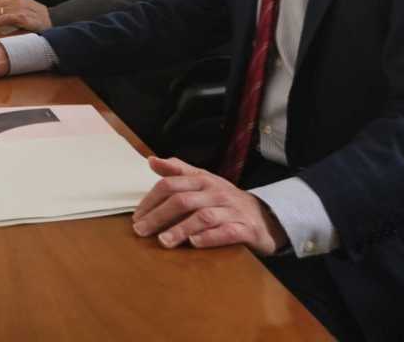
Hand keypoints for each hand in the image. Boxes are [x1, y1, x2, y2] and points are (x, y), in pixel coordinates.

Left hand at [131, 157, 288, 254]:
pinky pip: (227, 232)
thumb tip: (151, 160)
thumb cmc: (225, 200)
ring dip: (180, 229)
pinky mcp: (246, 229)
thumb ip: (178, 171)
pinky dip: (209, 237)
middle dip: (159, 216)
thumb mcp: (203, 181)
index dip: (150, 200)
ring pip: (202, 217)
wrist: (266, 216)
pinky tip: (194, 243)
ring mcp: (232, 210)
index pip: (170, 185)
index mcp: (202, 180)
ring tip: (163, 242)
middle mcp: (216, 192)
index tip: (136, 217)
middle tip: (141, 231)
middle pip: (182, 201)